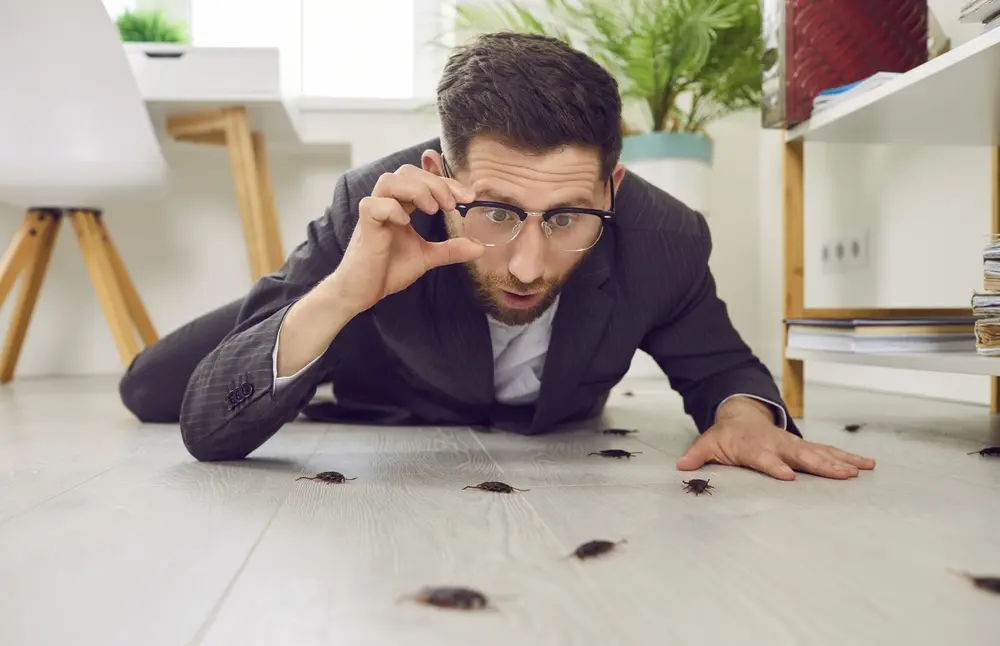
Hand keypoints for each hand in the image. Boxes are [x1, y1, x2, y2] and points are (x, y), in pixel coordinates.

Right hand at [331, 163, 483, 314]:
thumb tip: (479, 247)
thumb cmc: (388, 270)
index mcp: (401, 205)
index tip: (468, 197)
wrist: (363, 292)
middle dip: (435, 183)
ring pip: (390, 180)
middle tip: (453, 204)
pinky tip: (406, 222)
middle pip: (407, 173)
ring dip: (416, 190)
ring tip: (433, 209)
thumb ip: (451, 249)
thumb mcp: (427, 257)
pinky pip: (374, 205)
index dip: (447, 183)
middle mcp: (386, 203)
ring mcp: (374, 212)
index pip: (424, 180)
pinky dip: (392, 208)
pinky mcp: (364, 225)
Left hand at [675, 399, 875, 480]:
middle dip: (821, 465)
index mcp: (754, 447)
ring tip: (860, 471)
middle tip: (841, 475)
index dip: (774, 466)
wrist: (742, 415)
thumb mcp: (708, 443)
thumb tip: (681, 466)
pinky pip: (829, 452)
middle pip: (800, 456)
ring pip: (820, 453)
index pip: (764, 458)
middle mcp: (778, 445)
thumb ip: (698, 455)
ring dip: (840, 461)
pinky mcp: (805, 447)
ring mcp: (794, 445)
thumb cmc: (727, 435)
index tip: (788, 476)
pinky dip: (848, 458)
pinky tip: (866, 465)